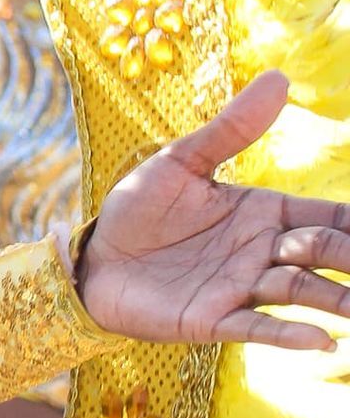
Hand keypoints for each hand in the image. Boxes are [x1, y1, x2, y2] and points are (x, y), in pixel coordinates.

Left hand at [81, 72, 349, 350]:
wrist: (92, 259)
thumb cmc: (139, 210)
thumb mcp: (181, 161)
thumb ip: (230, 129)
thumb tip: (279, 77)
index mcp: (263, 213)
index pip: (327, 216)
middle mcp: (261, 252)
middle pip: (323, 253)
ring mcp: (239, 288)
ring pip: (301, 291)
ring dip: (337, 299)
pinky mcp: (212, 319)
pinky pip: (257, 328)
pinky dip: (288, 335)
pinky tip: (320, 340)